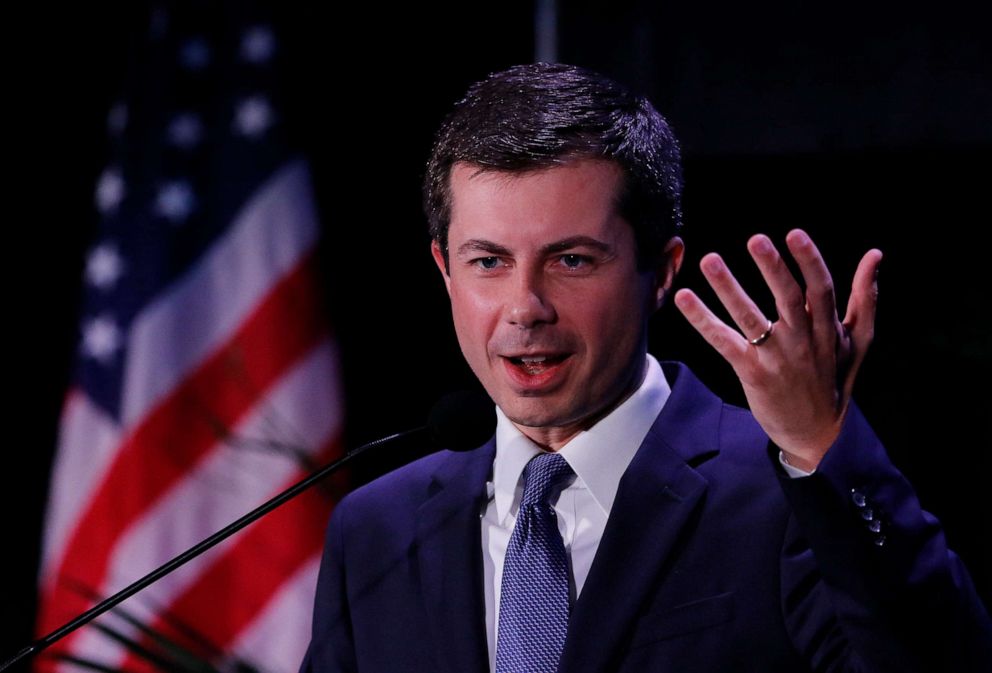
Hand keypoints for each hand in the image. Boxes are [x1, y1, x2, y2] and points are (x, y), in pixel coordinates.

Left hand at [673, 229, 881, 471]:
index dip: (809, 261)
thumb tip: (875, 254)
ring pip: (750, 318)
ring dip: (728, 288)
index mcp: (828, 330)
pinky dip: (702, 320)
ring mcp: (775, 358)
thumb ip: (865, 297)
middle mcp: (802, 341)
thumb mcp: (858, 341)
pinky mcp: (751, 372)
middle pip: (787, 299)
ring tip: (709, 260)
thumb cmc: (835, 380)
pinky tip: (684, 298)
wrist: (816, 434)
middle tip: (756, 240)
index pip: (821, 290)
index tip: (794, 233)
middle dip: (772, 268)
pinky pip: (723, 342)